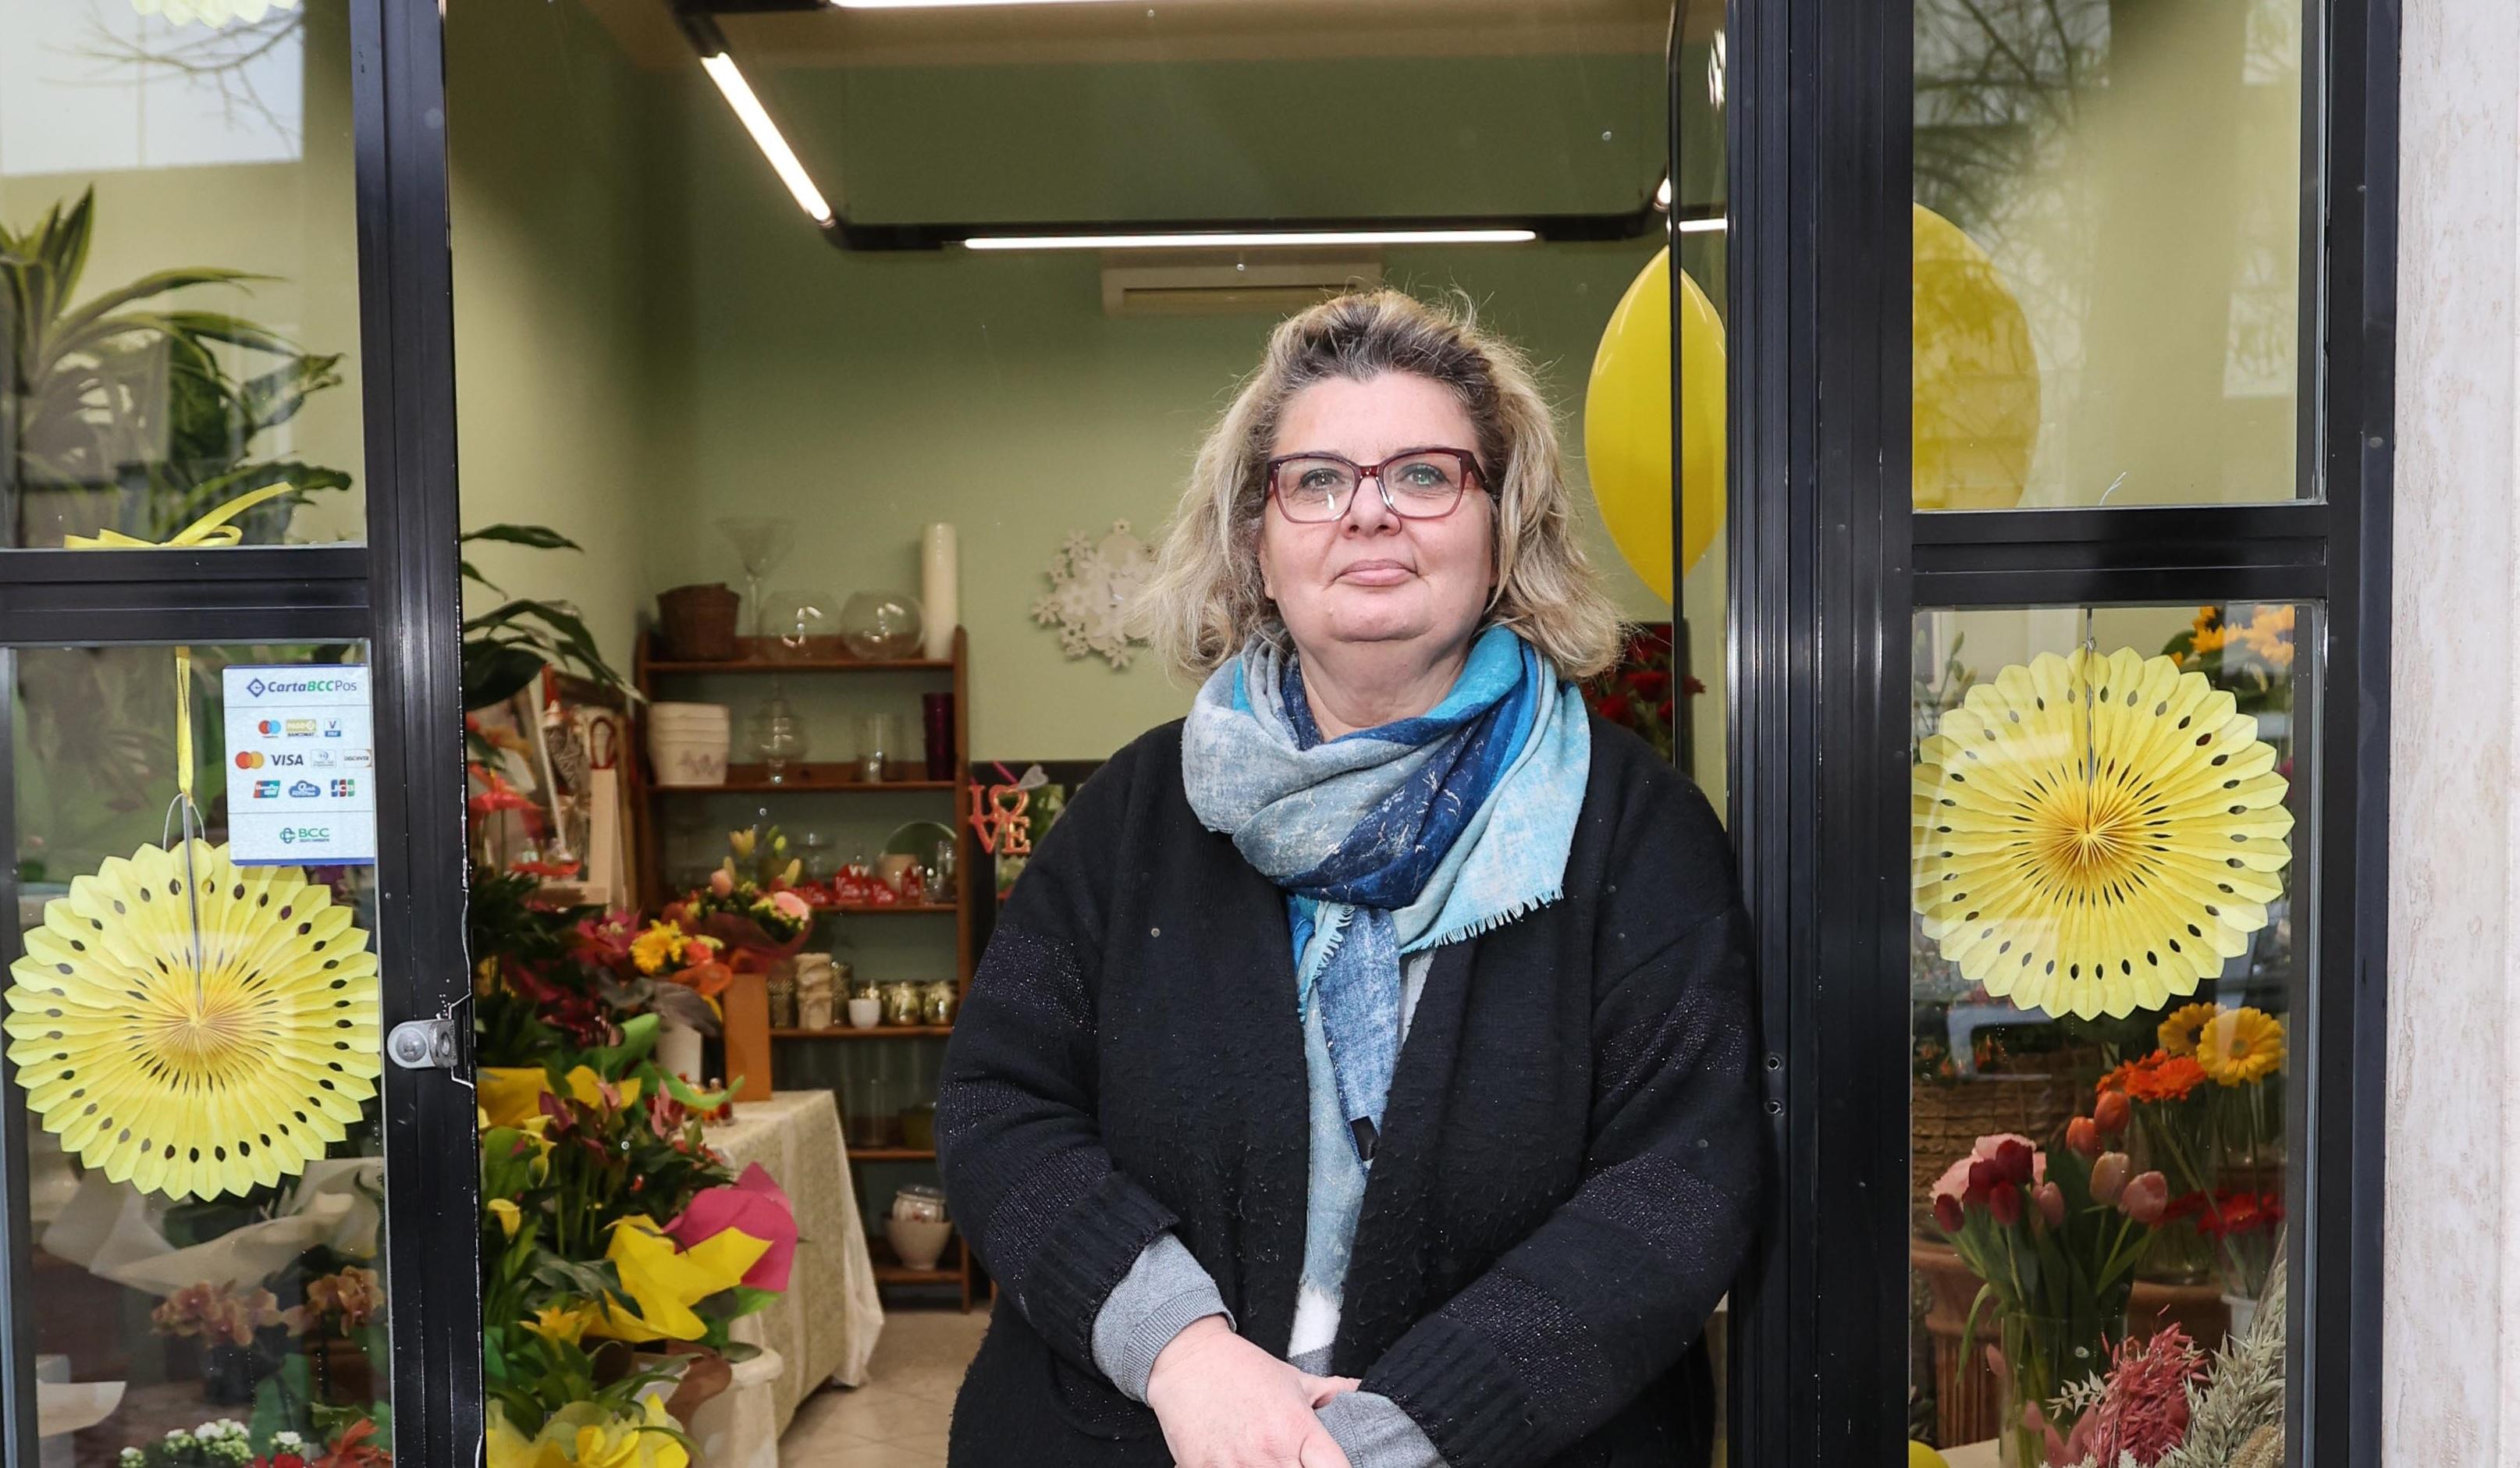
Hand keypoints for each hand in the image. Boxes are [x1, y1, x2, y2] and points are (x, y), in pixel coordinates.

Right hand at [1144, 1317, 1356, 1467]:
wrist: (1188, 1361)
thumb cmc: (1240, 1369)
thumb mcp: (1293, 1378)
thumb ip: (1331, 1392)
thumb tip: (1361, 1393)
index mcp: (1296, 1427)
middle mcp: (1269, 1450)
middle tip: (1296, 1462)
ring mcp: (1235, 1466)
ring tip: (1267, 1461)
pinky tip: (1241, 1464)